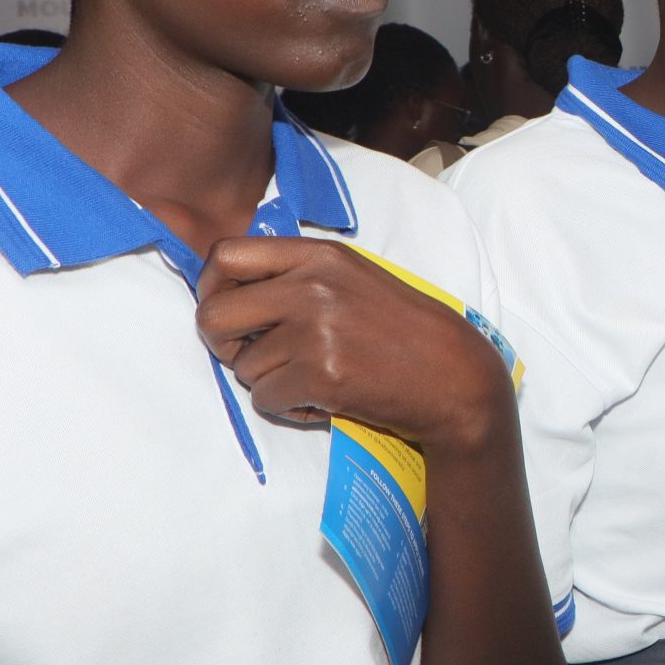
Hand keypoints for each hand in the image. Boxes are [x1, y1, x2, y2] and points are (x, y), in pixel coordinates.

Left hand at [194, 237, 511, 454]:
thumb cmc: (404, 331)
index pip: (226, 255)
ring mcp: (317, 331)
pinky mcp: (322, 376)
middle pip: (214, 314)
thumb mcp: (354, 280)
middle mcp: (312, 286)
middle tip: (251, 356)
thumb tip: (231, 292)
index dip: (211, 287)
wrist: (454, 376)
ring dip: (268, 383)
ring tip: (311, 381)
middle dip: (222, 344)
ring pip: (243, 367)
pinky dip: (288, 409)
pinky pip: (266, 400)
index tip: (228, 311)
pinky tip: (321, 402)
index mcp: (320, 256)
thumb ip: (299, 276)